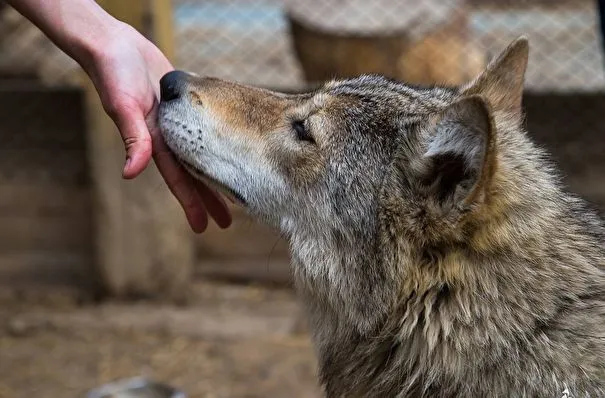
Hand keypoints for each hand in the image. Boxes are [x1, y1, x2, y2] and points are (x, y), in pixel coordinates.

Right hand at [84, 23, 231, 232]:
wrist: (114, 45)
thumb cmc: (114, 74)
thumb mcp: (124, 106)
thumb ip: (132, 137)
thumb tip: (130, 173)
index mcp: (156, 143)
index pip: (179, 181)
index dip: (191, 204)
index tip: (203, 227)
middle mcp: (169, 137)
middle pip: (195, 175)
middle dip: (209, 199)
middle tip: (228, 222)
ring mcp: (179, 121)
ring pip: (204, 153)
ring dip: (217, 172)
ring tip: (236, 189)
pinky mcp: (186, 103)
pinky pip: (206, 126)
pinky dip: (217, 139)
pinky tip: (230, 145)